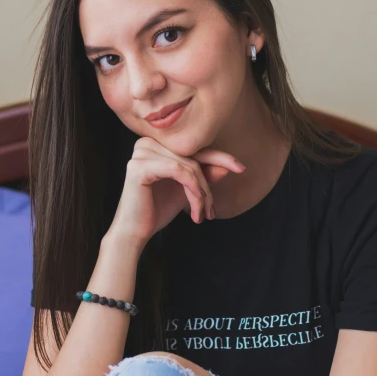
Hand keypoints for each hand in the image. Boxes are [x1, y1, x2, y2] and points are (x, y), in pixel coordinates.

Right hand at [109, 136, 245, 246]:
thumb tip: (227, 165)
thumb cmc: (157, 210)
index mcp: (157, 145)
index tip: (242, 169)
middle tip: (211, 211)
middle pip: (193, 158)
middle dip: (207, 186)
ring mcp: (141, 152)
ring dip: (201, 194)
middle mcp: (147, 142)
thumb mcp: (187, 191)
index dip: (220, 158)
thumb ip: (204, 176)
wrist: (134, 233)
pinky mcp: (140, 166)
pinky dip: (192, 188)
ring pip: (189, 166)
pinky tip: (195, 206)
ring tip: (201, 215)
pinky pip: (179, 171)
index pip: (195, 149)